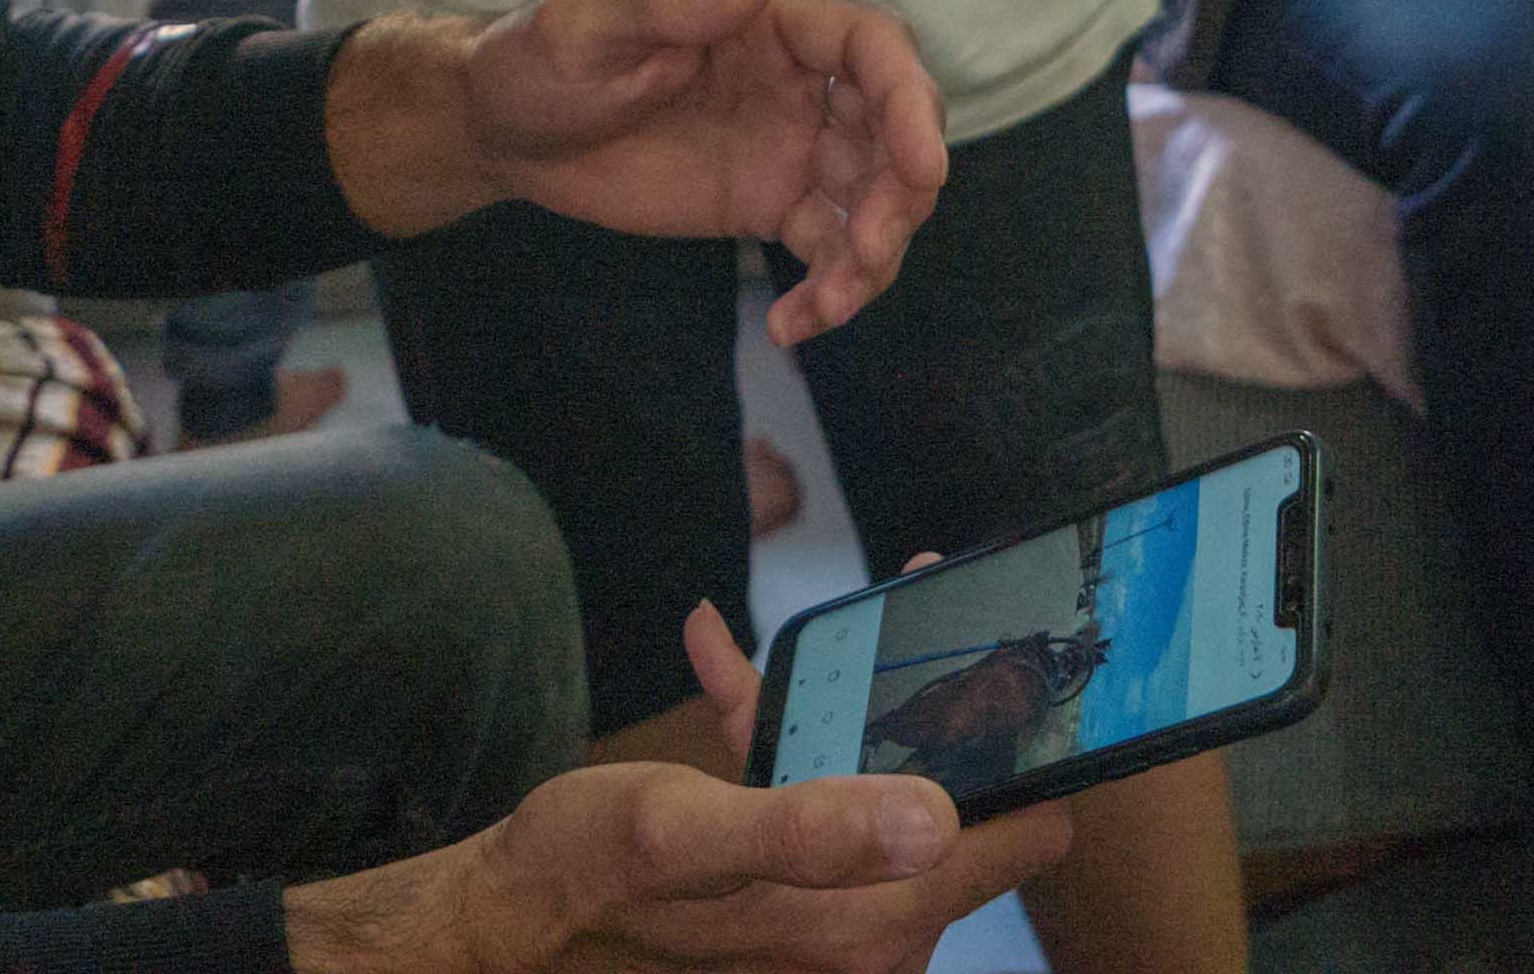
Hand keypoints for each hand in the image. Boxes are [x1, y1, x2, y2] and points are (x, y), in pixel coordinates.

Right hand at [282, 591, 1065, 973]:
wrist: (508, 919)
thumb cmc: (582, 874)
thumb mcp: (676, 831)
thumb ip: (804, 826)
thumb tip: (931, 816)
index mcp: (869, 921)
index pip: (1025, 829)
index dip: (1024, 736)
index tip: (1000, 647)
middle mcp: (875, 933)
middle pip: (968, 801)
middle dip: (944, 703)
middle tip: (920, 600)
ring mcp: (839, 918)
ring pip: (893, 791)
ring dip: (864, 708)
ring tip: (843, 614)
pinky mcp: (797, 900)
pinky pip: (825, 805)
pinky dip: (790, 736)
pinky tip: (724, 660)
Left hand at [465, 0, 949, 345]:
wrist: (505, 129)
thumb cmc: (543, 55)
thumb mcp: (593, 23)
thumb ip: (673, 4)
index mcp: (769, 23)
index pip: (868, 47)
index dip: (908, 100)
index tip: (921, 165)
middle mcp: (797, 83)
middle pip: (891, 130)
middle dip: (902, 193)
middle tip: (870, 250)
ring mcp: (789, 148)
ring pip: (871, 197)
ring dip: (873, 253)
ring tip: (826, 304)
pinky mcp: (768, 205)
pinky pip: (826, 247)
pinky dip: (828, 290)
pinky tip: (791, 327)